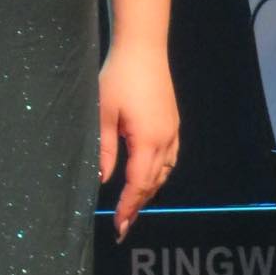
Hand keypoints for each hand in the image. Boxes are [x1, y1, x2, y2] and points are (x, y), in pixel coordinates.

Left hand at [98, 39, 179, 241]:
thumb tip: (103, 179)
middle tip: (124, 226)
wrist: (143, 48)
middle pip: (153, 182)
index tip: (119, 226)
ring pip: (165, 172)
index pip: (138, 184)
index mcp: (147, 140)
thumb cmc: (118, 77)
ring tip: (134, 207)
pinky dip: (159, 174)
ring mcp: (172, 131)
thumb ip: (104, 149)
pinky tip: (149, 177)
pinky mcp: (172, 122)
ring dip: (149, 191)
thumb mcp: (103, 113)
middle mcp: (165, 140)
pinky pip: (170, 158)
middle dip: (138, 205)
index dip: (128, 206)